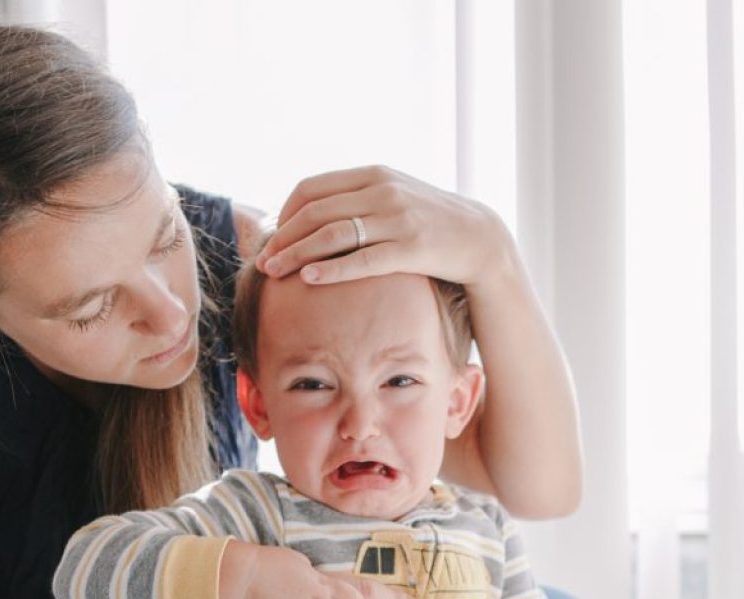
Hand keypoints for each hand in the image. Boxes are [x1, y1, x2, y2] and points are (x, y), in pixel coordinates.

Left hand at [255, 165, 511, 288]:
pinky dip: (332, 269)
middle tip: (263, 261)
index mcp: (373, 174)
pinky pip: (362, 260)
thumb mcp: (394, 198)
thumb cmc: (430, 222)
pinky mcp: (412, 248)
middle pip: (315, 211)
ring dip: (296, 254)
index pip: (312, 187)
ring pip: (332, 235)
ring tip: (274, 272)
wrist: (480, 237)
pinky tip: (309, 278)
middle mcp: (382, 191)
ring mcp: (398, 218)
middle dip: (282, 237)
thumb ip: (359, 200)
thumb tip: (314, 215)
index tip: (272, 237)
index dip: (285, 213)